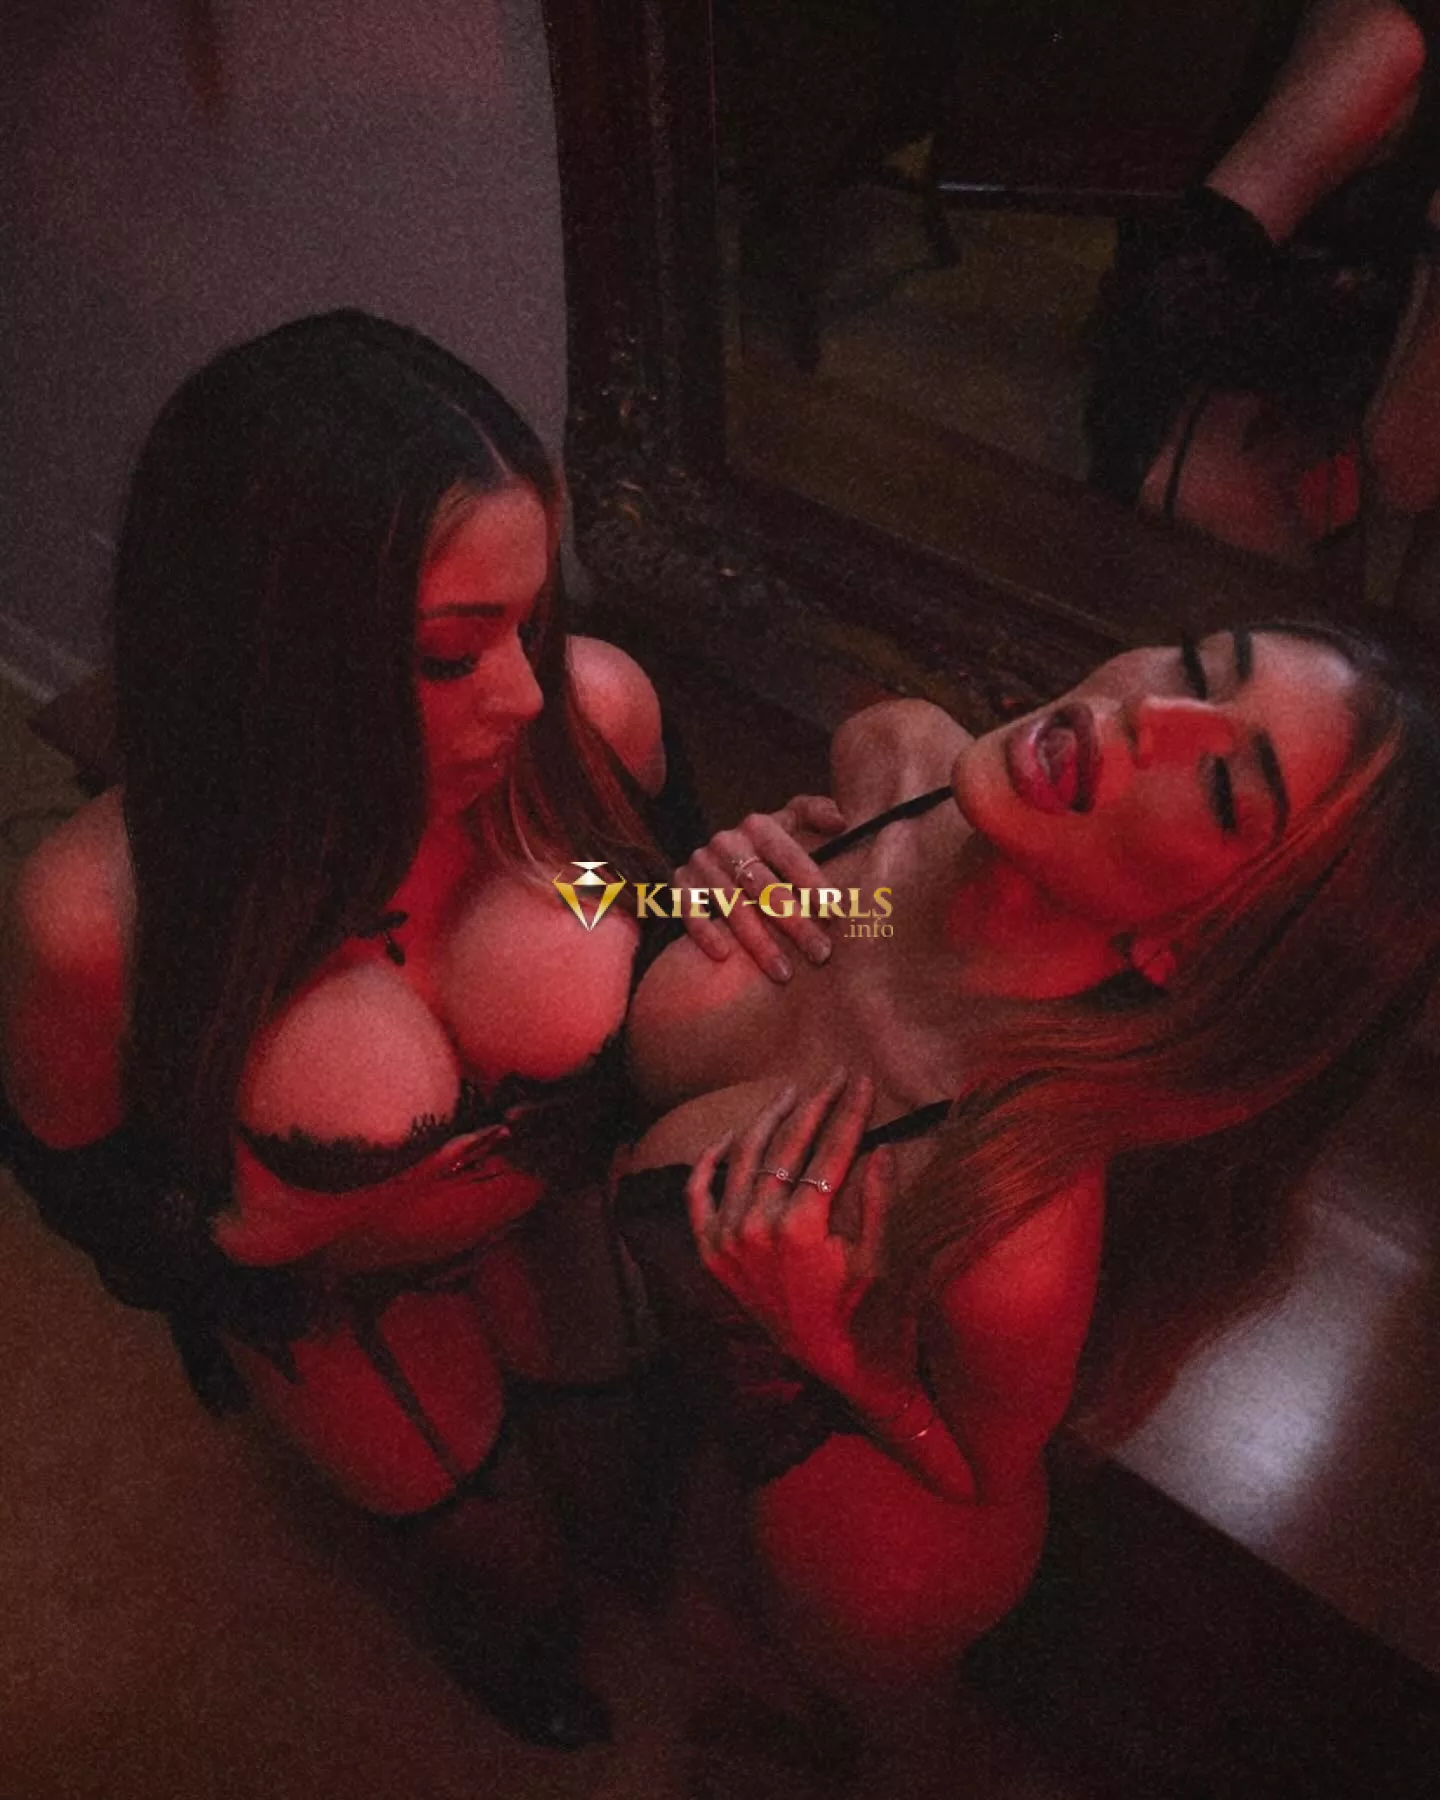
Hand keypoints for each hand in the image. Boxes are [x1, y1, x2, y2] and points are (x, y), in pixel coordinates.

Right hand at [672, 795, 846, 980]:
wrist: (719, 854)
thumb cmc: (770, 844)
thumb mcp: (792, 820)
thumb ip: (817, 812)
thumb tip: (840, 822)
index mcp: (758, 826)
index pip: (789, 855)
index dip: (812, 883)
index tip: (835, 911)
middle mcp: (728, 842)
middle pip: (765, 888)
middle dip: (795, 924)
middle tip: (821, 953)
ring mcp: (702, 864)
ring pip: (733, 907)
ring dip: (759, 943)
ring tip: (784, 973)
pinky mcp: (680, 884)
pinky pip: (690, 911)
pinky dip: (704, 932)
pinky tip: (725, 956)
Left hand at [685, 1070, 894, 1389]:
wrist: (839, 1369)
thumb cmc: (873, 1316)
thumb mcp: (884, 1256)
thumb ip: (879, 1198)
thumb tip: (881, 1148)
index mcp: (800, 1226)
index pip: (828, 1150)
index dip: (848, 1111)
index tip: (860, 1081)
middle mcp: (755, 1228)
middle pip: (784, 1147)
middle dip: (813, 1107)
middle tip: (832, 1077)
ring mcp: (727, 1242)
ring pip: (743, 1161)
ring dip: (765, 1122)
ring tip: (789, 1094)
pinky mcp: (713, 1257)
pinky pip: (699, 1199)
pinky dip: (709, 1165)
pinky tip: (729, 1138)